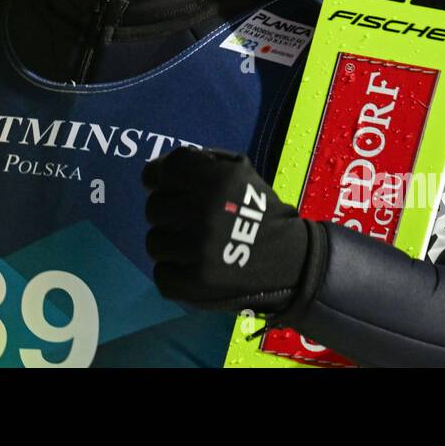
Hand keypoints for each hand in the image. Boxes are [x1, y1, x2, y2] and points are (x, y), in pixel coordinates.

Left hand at [142, 147, 315, 314]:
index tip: (169, 186)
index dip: (161, 176)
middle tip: (186, 218)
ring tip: (190, 244)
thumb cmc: (258, 210)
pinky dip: (173, 271)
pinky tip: (191, 265)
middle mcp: (203, 213)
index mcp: (215, 181)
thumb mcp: (240, 172)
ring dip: (169, 242)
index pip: (165, 170)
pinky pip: (161, 273)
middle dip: (168, 210)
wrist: (291, 260)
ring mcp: (198, 250)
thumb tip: (156, 172)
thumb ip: (200, 162)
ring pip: (154, 241)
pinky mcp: (195, 283)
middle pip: (154, 207)